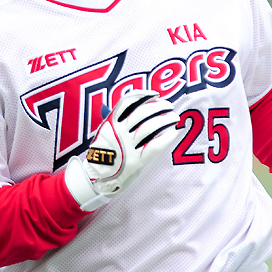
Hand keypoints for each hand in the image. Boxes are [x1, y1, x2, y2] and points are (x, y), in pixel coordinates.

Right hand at [65, 90, 179, 210]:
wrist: (96, 177)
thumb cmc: (105, 152)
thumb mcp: (105, 131)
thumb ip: (114, 118)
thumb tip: (124, 104)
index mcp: (111, 122)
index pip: (127, 102)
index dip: (142, 95)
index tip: (155, 94)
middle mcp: (119, 132)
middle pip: (141, 113)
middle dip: (158, 107)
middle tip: (169, 106)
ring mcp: (127, 147)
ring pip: (149, 127)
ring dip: (165, 120)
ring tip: (174, 117)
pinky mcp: (135, 161)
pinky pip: (154, 146)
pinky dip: (165, 138)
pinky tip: (173, 133)